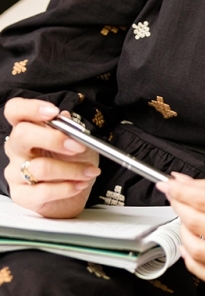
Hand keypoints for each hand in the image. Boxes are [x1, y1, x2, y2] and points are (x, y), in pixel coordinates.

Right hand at [3, 98, 99, 217]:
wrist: (76, 190)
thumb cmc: (74, 160)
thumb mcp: (78, 140)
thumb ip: (69, 128)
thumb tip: (65, 116)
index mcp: (29, 129)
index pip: (15, 110)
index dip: (30, 108)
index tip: (53, 112)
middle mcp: (17, 149)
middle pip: (22, 135)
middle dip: (55, 139)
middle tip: (79, 146)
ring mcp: (15, 173)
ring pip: (40, 167)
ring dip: (72, 169)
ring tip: (89, 171)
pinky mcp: (21, 196)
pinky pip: (43, 191)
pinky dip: (67, 188)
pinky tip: (80, 184)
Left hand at [157, 173, 204, 285]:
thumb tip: (184, 183)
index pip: (203, 199)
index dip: (180, 191)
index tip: (168, 185)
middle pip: (197, 224)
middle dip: (179, 208)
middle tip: (176, 199)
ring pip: (198, 252)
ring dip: (183, 235)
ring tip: (185, 223)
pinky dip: (194, 263)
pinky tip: (192, 250)